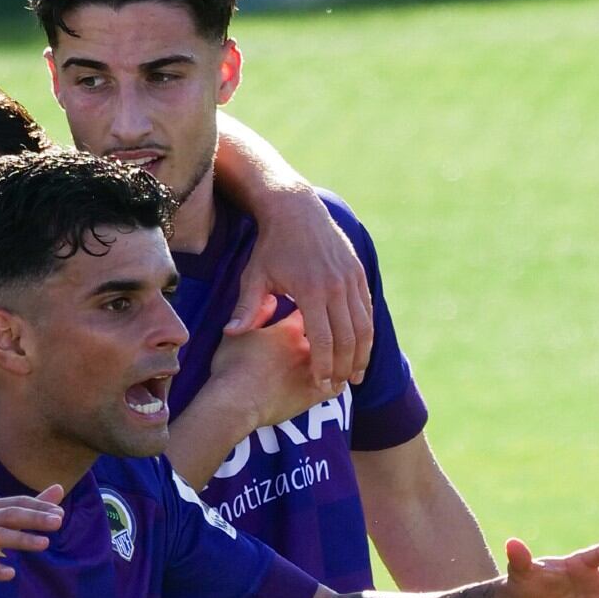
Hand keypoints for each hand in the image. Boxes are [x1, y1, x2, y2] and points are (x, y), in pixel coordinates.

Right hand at [0, 484, 64, 559]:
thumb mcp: (3, 520)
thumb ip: (31, 507)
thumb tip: (59, 487)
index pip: (15, 503)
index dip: (38, 506)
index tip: (60, 513)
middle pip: (7, 515)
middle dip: (33, 517)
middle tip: (59, 522)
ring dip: (19, 538)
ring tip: (44, 543)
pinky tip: (10, 573)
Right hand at [210, 310, 338, 430]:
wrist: (235, 401)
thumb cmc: (231, 366)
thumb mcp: (238, 335)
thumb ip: (256, 315)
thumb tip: (272, 300)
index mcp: (289, 329)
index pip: (307, 314)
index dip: (308, 311)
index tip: (308, 311)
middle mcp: (306, 346)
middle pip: (328, 336)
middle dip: (330, 335)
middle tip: (328, 336)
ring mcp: (313, 370)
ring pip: (336, 362)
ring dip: (337, 362)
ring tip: (335, 363)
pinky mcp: (316, 394)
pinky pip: (336, 387)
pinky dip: (336, 385)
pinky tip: (333, 385)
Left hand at [230, 191, 372, 388]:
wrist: (296, 209)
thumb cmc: (270, 247)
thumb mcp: (254, 275)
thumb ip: (246, 307)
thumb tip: (231, 334)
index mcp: (311, 290)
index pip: (323, 339)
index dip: (324, 365)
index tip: (321, 385)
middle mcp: (337, 286)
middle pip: (349, 337)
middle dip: (346, 366)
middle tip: (341, 387)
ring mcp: (351, 278)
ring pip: (364, 325)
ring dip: (362, 353)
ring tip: (356, 375)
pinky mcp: (358, 273)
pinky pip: (367, 308)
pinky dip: (366, 331)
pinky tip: (360, 349)